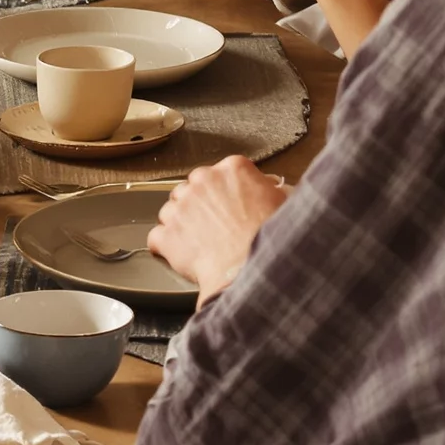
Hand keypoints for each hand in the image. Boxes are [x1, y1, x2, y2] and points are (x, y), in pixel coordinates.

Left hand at [147, 156, 290, 303]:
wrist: (255, 274)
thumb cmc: (274, 244)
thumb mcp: (286, 206)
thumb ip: (271, 191)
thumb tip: (272, 190)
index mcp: (233, 170)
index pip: (221, 174)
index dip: (225, 193)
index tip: (230, 205)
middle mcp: (202, 181)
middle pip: (192, 188)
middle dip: (200, 207)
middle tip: (217, 227)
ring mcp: (180, 207)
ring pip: (172, 210)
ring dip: (183, 225)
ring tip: (203, 245)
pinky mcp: (166, 234)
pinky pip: (158, 237)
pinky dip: (168, 248)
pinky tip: (185, 257)